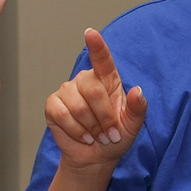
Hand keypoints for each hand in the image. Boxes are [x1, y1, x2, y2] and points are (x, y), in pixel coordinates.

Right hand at [42, 27, 148, 174]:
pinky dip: (76, 131)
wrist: (95, 157)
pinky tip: (83, 136)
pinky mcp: (53, 104)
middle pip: (93, 90)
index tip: (91, 33)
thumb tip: (138, 91)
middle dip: (104, 118)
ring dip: (90, 128)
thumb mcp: (132, 126)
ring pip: (78, 106)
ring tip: (96, 137)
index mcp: (107, 80)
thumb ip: (137, 109)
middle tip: (109, 135)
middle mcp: (86, 81)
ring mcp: (67, 91)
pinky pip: (62, 115)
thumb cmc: (115, 138)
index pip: (102, 59)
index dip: (96, 46)